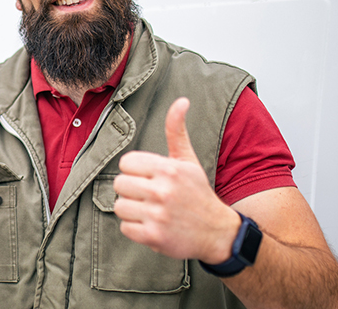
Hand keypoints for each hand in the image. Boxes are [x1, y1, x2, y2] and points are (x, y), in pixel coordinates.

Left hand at [112, 98, 239, 263]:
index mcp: (168, 169)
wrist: (218, 232)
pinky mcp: (154, 236)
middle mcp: (163, 191)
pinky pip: (125, 227)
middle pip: (119, 184)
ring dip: (132, 210)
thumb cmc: (197, 193)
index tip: (148, 178)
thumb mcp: (188, 160)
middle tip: (149, 196)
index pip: (126, 163)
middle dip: (131, 191)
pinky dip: (135, 228)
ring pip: (120, 206)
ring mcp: (158, 215)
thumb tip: (181, 100)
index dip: (134, 171)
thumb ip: (177, 131)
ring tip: (150, 211)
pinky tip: (151, 225)